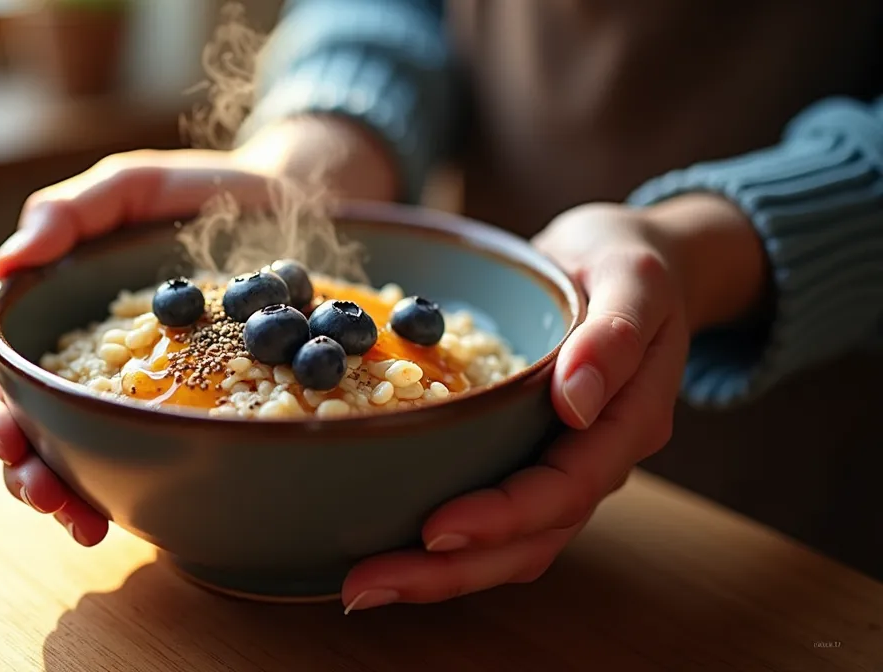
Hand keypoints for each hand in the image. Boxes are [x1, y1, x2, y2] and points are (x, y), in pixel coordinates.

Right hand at [0, 148, 272, 545]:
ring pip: (85, 462)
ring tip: (84, 523)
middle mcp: (91, 371)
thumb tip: (3, 265)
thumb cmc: (195, 193)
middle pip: (34, 436)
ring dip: (73, 499)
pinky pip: (159, 459)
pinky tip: (137, 516)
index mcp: (58, 323)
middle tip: (47, 494)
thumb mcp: (131, 187)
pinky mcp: (193, 413)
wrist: (289, 206)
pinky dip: (141, 491)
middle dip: (28, 473)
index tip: (4, 434)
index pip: (2, 380)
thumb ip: (70, 212)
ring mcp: (141, 399)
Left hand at [341, 196, 765, 612]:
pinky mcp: (529, 458)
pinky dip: (443, 544)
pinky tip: (384, 549)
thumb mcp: (631, 278)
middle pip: (531, 538)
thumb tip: (575, 401)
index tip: (436, 530)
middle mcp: (596, 458)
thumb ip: (613, 336)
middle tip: (366, 584)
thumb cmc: (630, 265)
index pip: (567, 488)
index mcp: (627, 421)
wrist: (631, 265)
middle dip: (450, 570)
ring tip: (362, 586)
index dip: (503, 517)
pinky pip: (493, 517)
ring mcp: (564, 465)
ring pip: (510, 544)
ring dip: (438, 573)